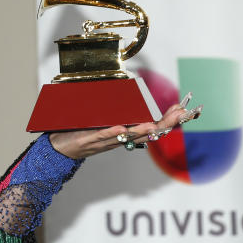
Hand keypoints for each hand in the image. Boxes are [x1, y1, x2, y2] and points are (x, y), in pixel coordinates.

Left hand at [47, 99, 201, 159]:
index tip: (183, 110)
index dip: (167, 120)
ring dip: (142, 130)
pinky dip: (111, 132)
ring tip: (155, 125)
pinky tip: (121, 127)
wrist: (60, 148)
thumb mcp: (102, 121)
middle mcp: (118, 138)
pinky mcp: (89, 140)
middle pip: (145, 133)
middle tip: (181, 115)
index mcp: (124, 133)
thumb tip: (128, 94)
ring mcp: (105, 140)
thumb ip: (116, 111)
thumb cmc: (81, 132)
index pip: (151, 127)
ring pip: (127, 136)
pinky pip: (102, 136)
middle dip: (164, 124)